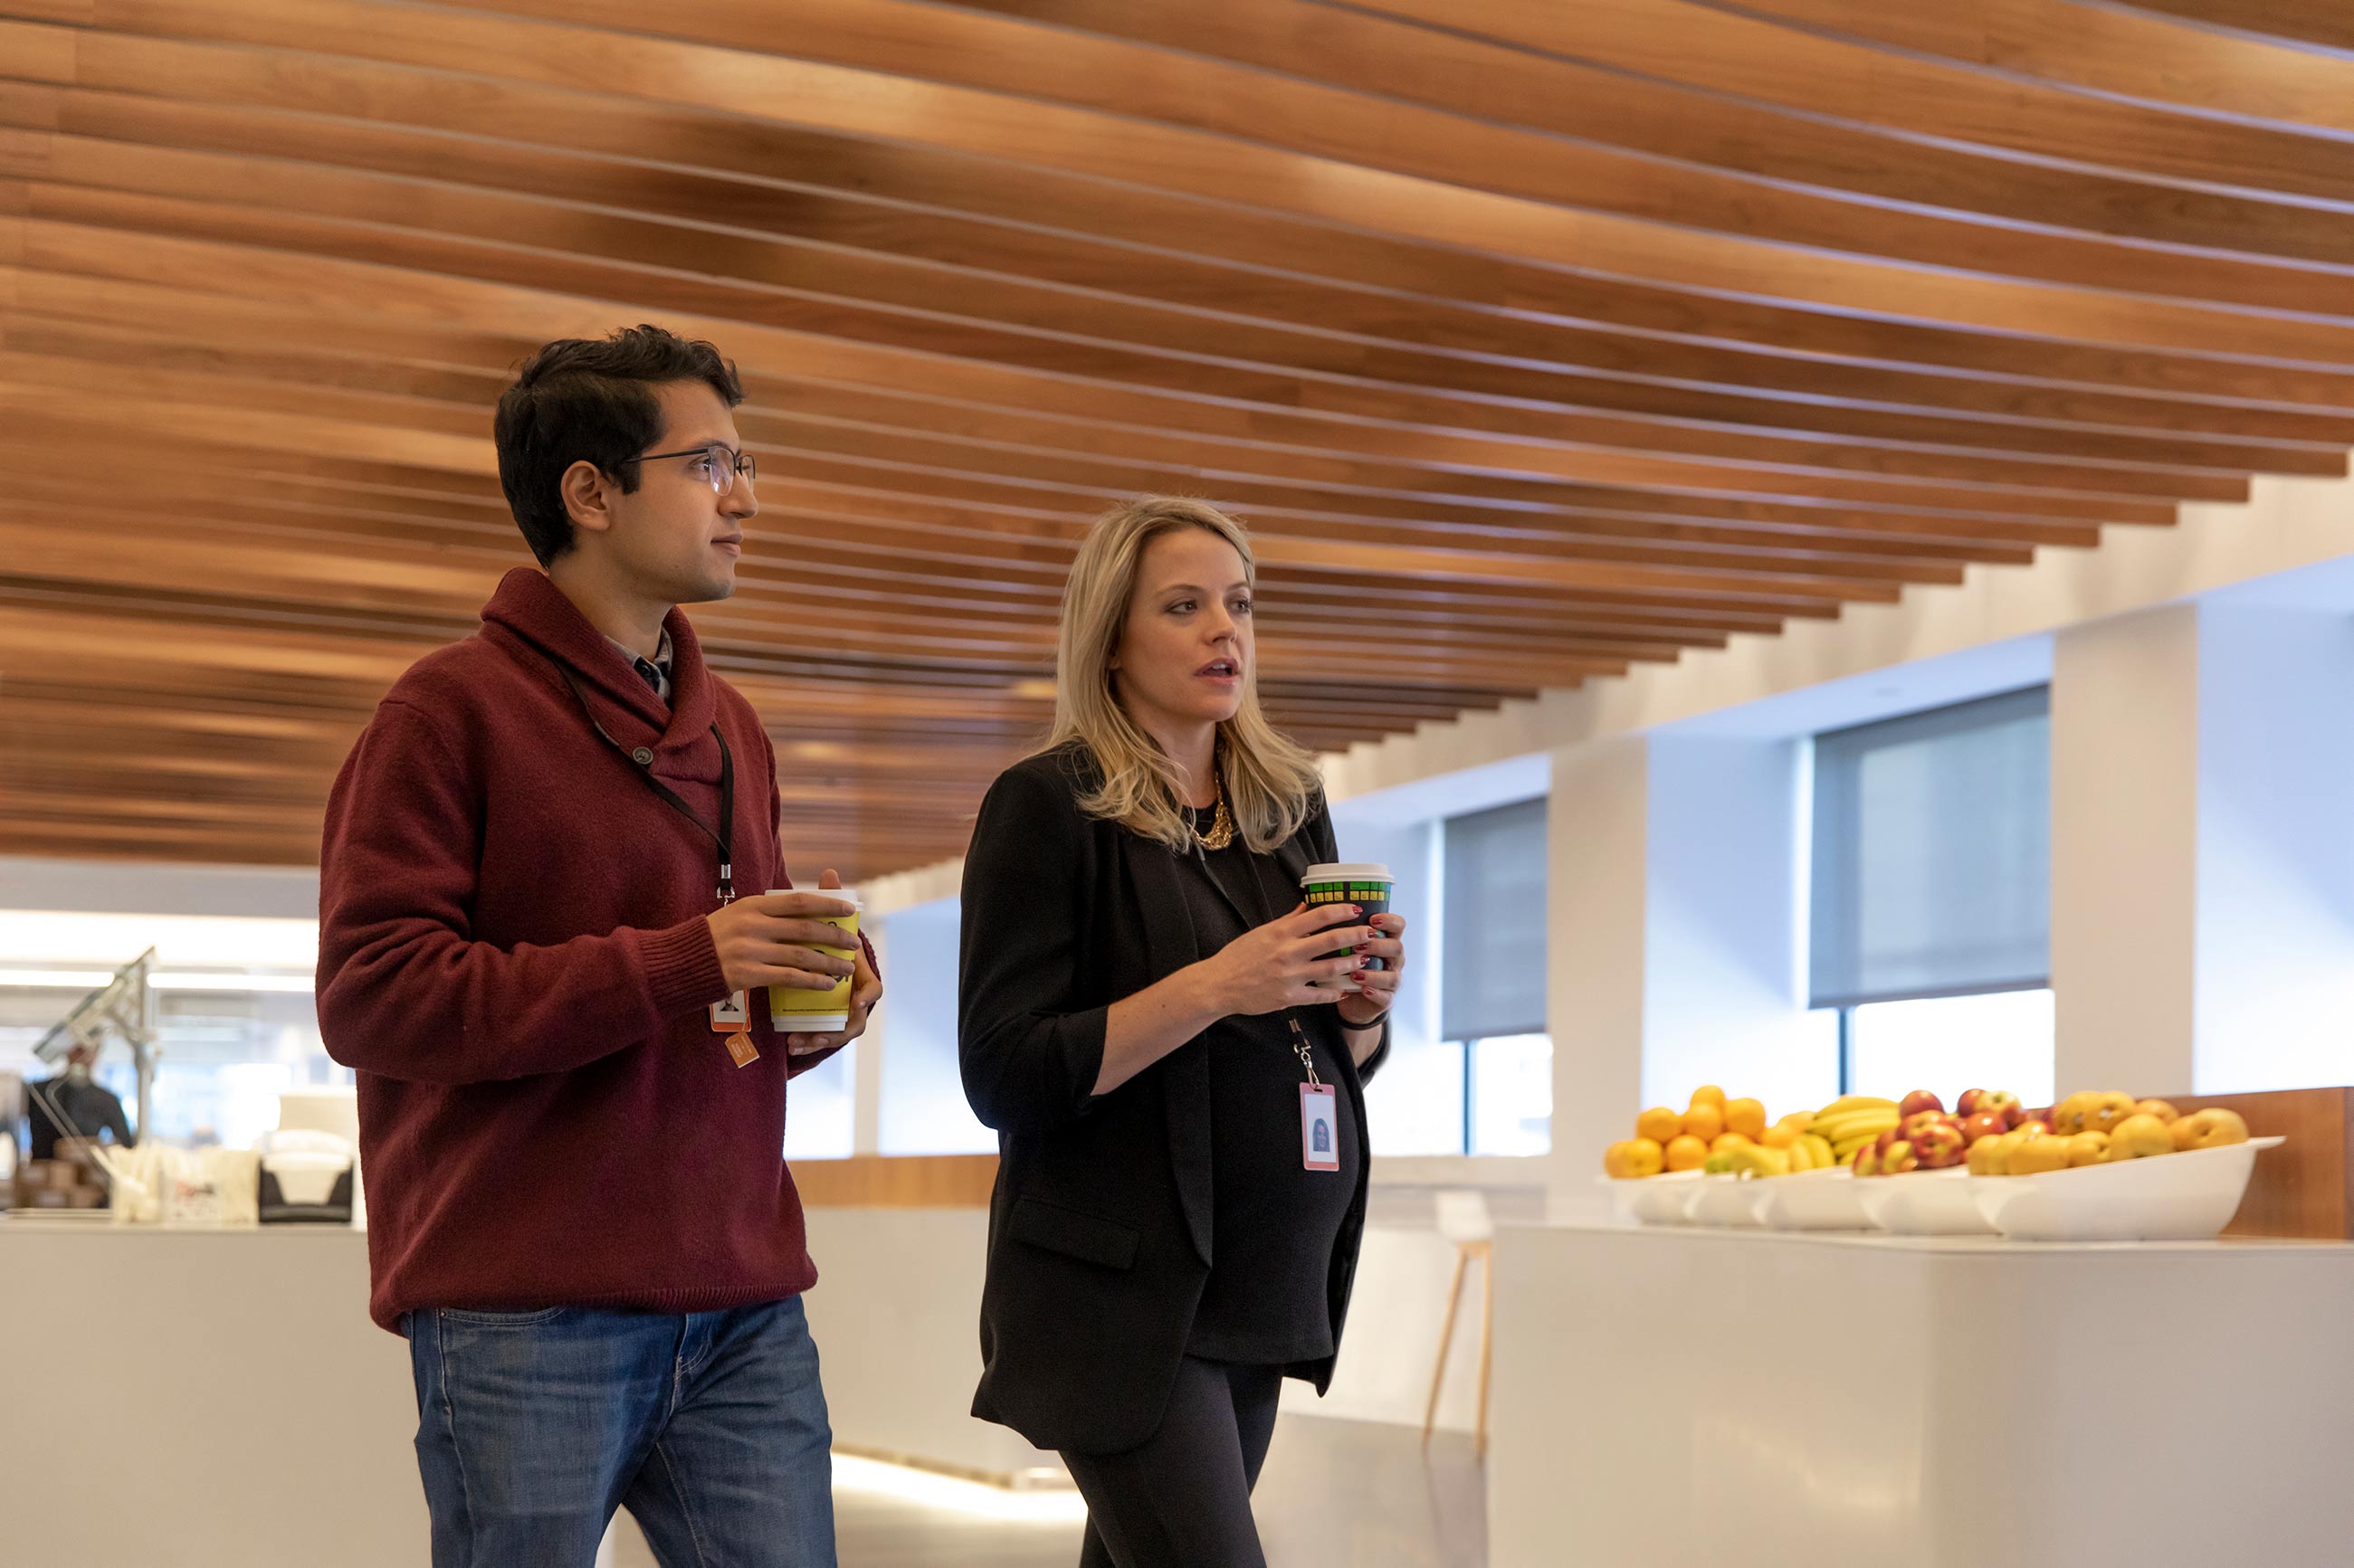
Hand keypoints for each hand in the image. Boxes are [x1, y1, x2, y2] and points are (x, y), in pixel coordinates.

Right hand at [705, 880, 859, 995]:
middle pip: (805, 928)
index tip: (849, 908)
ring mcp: (750, 950)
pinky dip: (811, 981)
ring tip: (847, 968)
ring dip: (829, 962)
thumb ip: (766, 912)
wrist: (681, 962)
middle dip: (834, 935)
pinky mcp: (747, 974)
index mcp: (753, 905)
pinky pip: (787, 977)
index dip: (827, 903)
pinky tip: (826, 984)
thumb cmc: (713, 937)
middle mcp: (753, 925)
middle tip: (855, 942)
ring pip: (800, 954)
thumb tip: (803, 909)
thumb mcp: (737, 914)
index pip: (798, 901)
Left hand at [786, 943, 879, 1055]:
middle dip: (835, 1034)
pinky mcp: (823, 1017)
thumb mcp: (828, 933)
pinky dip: (807, 1041)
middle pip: (855, 1022)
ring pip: (836, 1033)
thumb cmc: (824, 938)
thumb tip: (817, 923)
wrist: (814, 944)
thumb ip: (827, 933)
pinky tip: (791, 1045)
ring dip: (816, 1042)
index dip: (867, 997)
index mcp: (860, 976)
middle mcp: (854, 996)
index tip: (855, 1003)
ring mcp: (840, 1010)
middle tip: (817, 1038)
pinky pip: (819, 1034)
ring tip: (794, 1044)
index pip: (874, 989)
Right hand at [1193, 902, 1373, 1017]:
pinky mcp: (1289, 997)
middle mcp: (1288, 952)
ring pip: (1331, 969)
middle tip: (1371, 934)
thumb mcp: (1261, 932)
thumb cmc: (1238, 957)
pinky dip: (1334, 993)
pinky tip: (1344, 990)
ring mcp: (1290, 976)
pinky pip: (1319, 995)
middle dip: (1356, 936)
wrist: (1219, 985)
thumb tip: (1307, 906)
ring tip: (1363, 960)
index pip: (1319, 916)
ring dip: (1351, 964)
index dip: (1342, 911)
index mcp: (1281, 932)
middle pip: (1332, 941)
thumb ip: (1288, 921)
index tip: (1356, 910)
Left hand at [1337, 912, 1406, 1028]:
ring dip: (1374, 973)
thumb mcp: (1344, 947)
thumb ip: (1337, 928)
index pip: (1397, 925)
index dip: (1389, 920)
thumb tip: (1312, 905)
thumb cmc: (1346, 968)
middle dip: (1378, 945)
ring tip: (1355, 972)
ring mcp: (1391, 980)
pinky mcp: (1386, 999)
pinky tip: (1362, 989)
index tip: (1371, 918)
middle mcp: (1392, 960)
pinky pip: (1386, 997)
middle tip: (1358, 945)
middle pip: (1397, 947)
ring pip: (1393, 976)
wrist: (1352, 1000)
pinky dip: (1374, 992)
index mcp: (1384, 941)